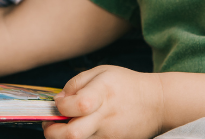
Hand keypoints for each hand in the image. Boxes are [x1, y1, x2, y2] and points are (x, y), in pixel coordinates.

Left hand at [43, 66, 164, 138]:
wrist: (156, 104)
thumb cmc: (126, 85)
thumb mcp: (102, 72)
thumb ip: (76, 83)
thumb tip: (58, 101)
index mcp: (103, 93)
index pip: (77, 106)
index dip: (61, 106)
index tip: (59, 103)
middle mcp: (106, 116)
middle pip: (72, 135)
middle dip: (52, 132)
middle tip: (49, 124)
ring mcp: (110, 134)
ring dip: (63, 138)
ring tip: (62, 127)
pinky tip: (78, 129)